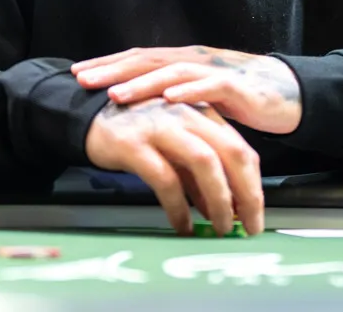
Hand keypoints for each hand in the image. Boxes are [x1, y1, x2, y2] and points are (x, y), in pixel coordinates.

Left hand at [73, 46, 301, 134]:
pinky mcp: (235, 85)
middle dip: (112, 70)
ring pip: (171, 72)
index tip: (76, 72)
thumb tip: (134, 114)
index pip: (137, 59)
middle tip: (82, 79)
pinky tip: (168, 98)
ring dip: (142, 82)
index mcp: (179, 63)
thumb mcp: (194, 99)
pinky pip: (209, 85)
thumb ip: (168, 101)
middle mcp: (192, 60)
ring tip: (116, 93)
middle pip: (146, 60)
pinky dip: (188, 91)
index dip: (107, 64)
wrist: (283, 94)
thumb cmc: (236, 98)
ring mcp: (212, 70)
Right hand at [85, 97, 262, 236]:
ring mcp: (161, 126)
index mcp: (201, 113)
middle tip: (249, 227)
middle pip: (232, 153)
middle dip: (247, 194)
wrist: (86, 113)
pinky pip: (166, 179)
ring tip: (221, 228)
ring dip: (219, 200)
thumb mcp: (174, 143)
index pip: (241, 149)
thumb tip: (222, 208)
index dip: (254, 185)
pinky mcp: (135, 144)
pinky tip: (181, 225)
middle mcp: (186, 115)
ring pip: (205, 162)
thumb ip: (198, 170)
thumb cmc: (136, 130)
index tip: (256, 215)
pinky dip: (179, 206)